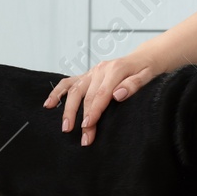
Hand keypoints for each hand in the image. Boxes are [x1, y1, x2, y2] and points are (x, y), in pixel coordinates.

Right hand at [44, 54, 158, 145]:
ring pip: (75, 90)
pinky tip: (48, 104)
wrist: (145, 58)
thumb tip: (118, 95)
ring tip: (65, 127)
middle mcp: (100, 70)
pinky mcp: (87, 75)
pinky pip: (69, 83)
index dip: (94, 111)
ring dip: (68, 109)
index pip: (102, 94)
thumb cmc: (147, 70)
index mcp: (116, 69)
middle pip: (87, 96)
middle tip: (84, 138)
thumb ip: (134, 85)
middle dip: (84, 118)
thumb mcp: (148, 76)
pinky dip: (57, 92)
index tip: (88, 126)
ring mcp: (92, 72)